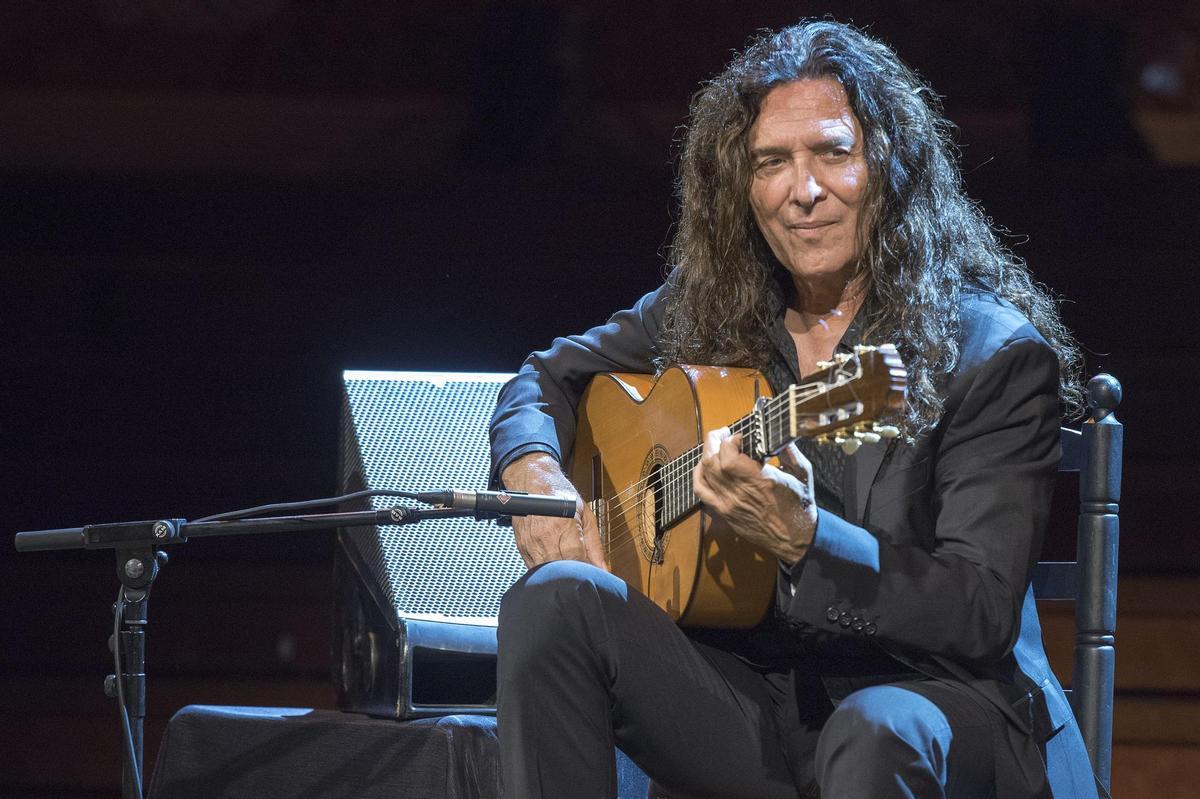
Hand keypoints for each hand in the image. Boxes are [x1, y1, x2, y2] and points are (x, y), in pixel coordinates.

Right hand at [500, 452, 605, 569]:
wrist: (532, 480)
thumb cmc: (558, 492)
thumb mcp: (585, 513)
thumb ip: (595, 543)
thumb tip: (602, 568)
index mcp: (563, 526)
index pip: (576, 560)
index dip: (585, 571)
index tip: (592, 573)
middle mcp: (544, 536)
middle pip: (561, 570)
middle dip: (573, 575)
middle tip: (582, 573)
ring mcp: (531, 543)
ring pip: (547, 573)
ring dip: (559, 574)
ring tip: (568, 569)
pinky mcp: (522, 547)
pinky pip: (534, 568)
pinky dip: (546, 570)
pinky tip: (554, 564)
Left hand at [692, 427, 817, 564]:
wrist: (794, 539)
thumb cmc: (800, 506)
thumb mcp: (803, 474)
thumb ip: (790, 451)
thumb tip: (779, 435)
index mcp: (759, 480)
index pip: (730, 452)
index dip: (732, 439)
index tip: (742, 436)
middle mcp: (739, 491)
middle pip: (712, 459)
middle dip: (715, 441)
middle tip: (724, 433)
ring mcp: (728, 503)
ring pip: (705, 472)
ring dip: (707, 455)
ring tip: (716, 447)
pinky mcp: (723, 512)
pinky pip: (701, 491)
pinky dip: (698, 475)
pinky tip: (703, 466)